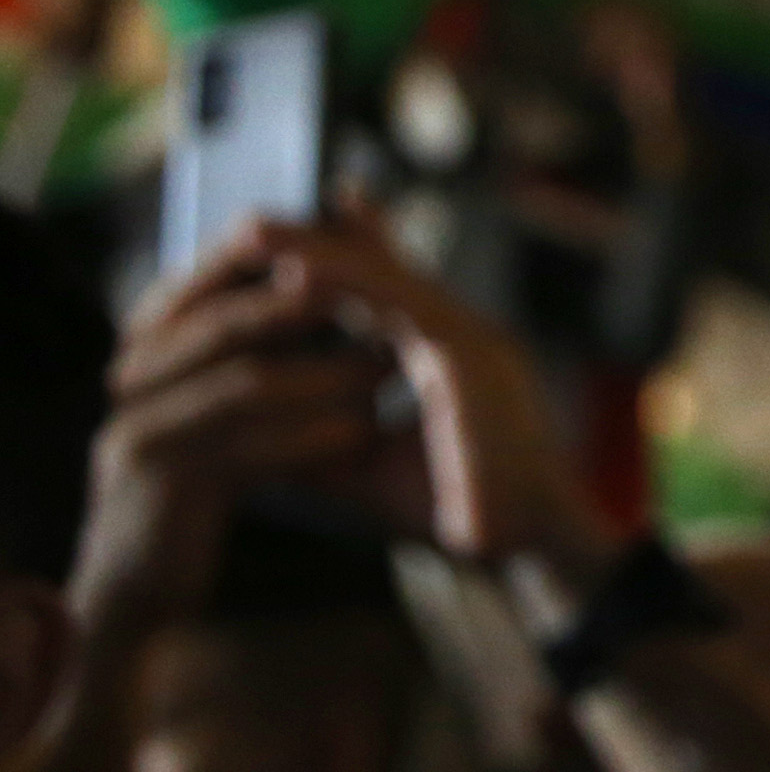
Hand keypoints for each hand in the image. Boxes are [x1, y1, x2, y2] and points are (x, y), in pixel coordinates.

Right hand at [71, 232, 398, 650]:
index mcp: (146, 358)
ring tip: (390, 367)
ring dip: (323, 372)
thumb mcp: (222, 422)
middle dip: (301, 304)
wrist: (142, 594)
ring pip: (240, 383)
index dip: (271, 262)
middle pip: (218, 321)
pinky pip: (242, 450)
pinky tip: (363, 433)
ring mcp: (138, 431)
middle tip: (379, 294)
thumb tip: (317, 285)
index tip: (347, 245)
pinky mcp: (157, 485)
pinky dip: (308, 437)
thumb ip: (253, 360)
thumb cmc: (196, 497)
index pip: (203, 287)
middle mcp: (131, 383)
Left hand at [234, 216, 616, 585]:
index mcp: (453, 361)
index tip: (280, 242)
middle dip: (319, 243)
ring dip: (319, 249)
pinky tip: (294, 266)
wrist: (524, 548)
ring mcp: (476, 340)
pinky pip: (402, 303)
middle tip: (249, 222)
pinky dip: (348, 280)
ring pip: (388, 277)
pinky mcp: (472, 356)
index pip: (390, 299)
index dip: (340, 264)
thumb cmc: (458, 516)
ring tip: (253, 230)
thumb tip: (243, 435)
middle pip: (386, 272)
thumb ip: (321, 440)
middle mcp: (469, 338)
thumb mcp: (371, 470)